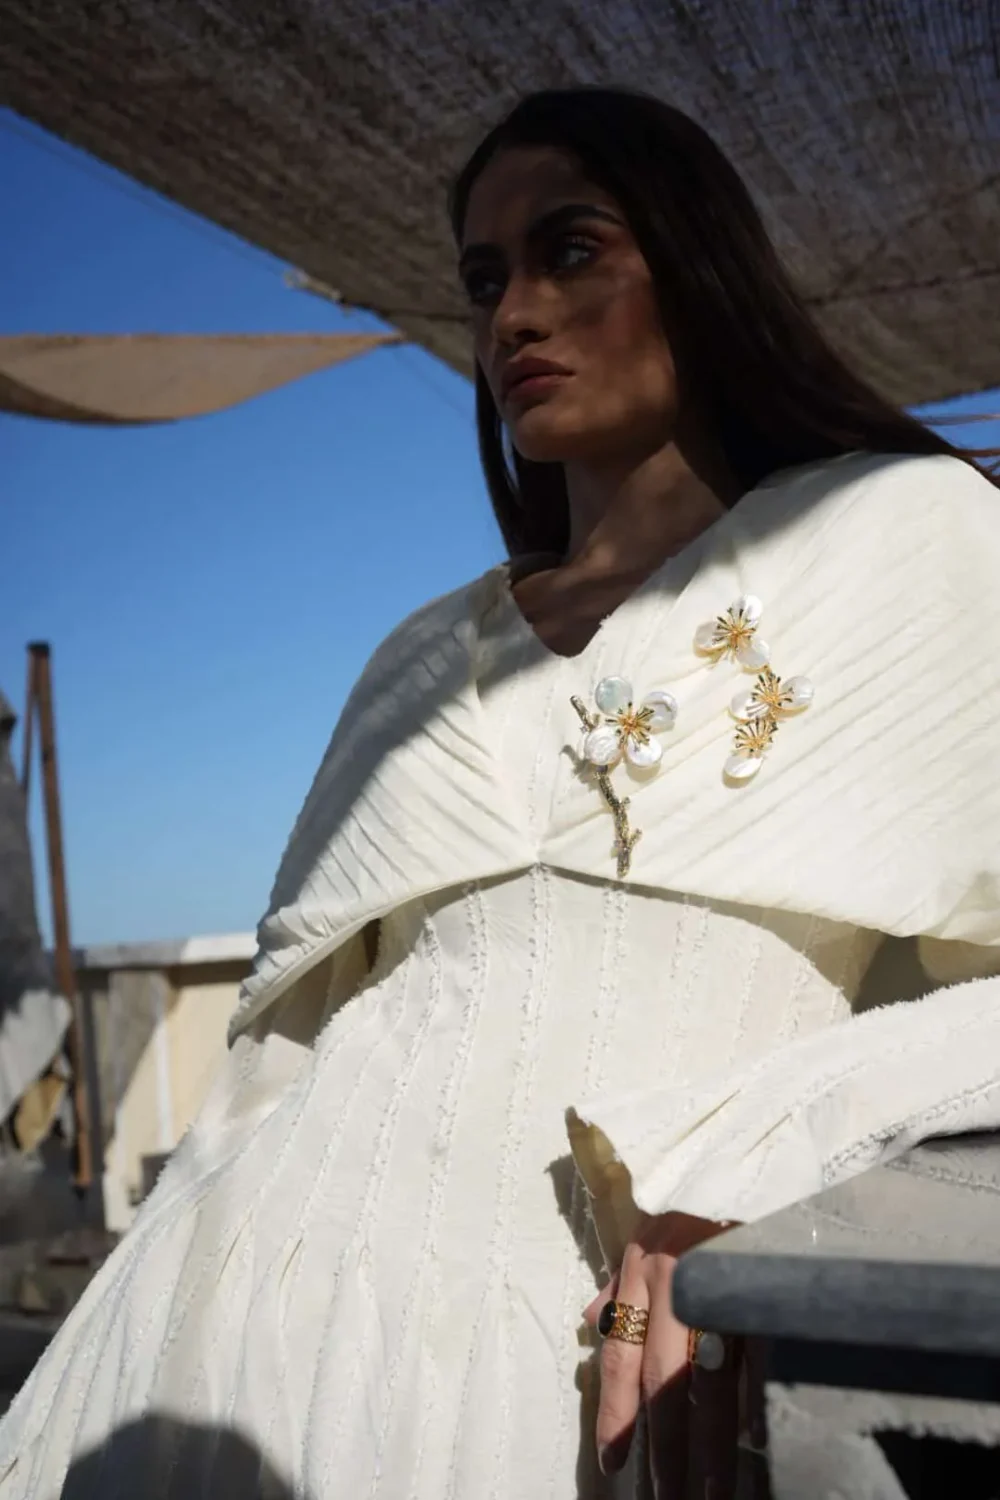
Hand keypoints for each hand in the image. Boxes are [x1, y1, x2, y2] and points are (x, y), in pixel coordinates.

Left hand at [584, 1211, 767, 1498]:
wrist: (754, 1138)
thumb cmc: (699, 1184)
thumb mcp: (651, 1221)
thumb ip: (622, 1277)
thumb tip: (590, 1319)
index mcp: (643, 1264)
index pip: (622, 1354)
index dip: (616, 1414)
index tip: (614, 1464)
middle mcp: (675, 1277)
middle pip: (665, 1380)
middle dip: (664, 1446)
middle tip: (666, 1498)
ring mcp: (722, 1279)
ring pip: (711, 1379)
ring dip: (708, 1443)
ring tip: (709, 1491)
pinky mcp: (763, 1279)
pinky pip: (754, 1352)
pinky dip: (752, 1399)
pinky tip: (752, 1439)